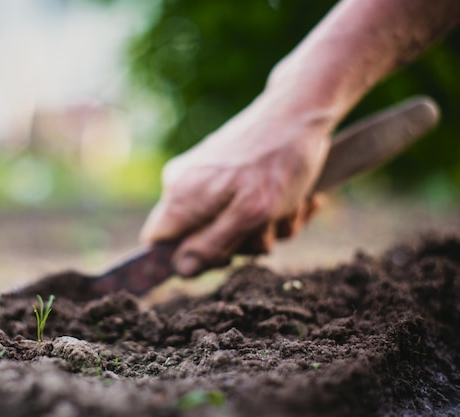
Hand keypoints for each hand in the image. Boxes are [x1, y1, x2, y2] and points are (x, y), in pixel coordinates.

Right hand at [140, 94, 332, 276]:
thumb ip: (213, 244)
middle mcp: (184, 184)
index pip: (157, 243)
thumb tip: (181, 269)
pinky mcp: (225, 170)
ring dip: (267, 226)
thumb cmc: (278, 162)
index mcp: (180, 196)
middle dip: (242, 242)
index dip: (187, 259)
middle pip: (199, 238)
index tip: (225, 255)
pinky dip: (272, 209)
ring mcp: (204, 176)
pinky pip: (242, 206)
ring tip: (291, 204)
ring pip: (229, 225)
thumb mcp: (251, 214)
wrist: (301, 111)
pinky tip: (296, 197)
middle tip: (270, 226)